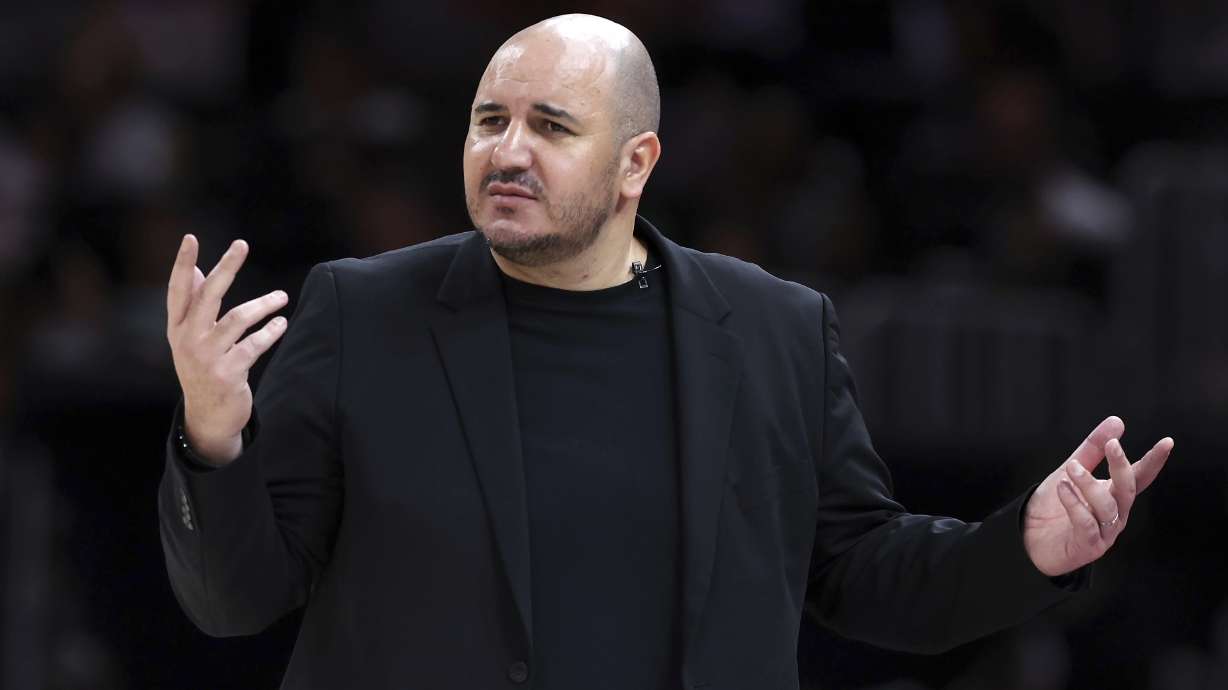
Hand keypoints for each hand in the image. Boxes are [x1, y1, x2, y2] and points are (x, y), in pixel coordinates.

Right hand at [166, 235, 288, 464]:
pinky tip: (281, 323)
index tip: (190, 238)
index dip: (183, 264)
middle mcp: (188, 339)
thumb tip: (202, 270)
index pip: (178, 290)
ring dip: (263, 304)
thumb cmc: (203, 368)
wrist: (207, 417)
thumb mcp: (192, 338)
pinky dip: (270, 332)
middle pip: (208, 295)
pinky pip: (253, 345)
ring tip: (282, 297)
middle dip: (226, 267)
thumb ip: (196, 306)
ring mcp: (206, 357)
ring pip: (238, 319)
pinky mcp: (227, 373)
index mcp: (177, 327)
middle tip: (241, 244)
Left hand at [1023, 416, 1172, 576]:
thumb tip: (1117, 422)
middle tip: (1112, 445)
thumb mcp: (1069, 472)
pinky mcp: (1087, 546)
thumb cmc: (1053, 507)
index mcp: (1114, 496)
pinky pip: (1086, 524)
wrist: (1029, 539)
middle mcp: (1115, 514)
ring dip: (1089, 484)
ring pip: (1107, 506)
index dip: (1153, 461)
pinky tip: (1063, 488)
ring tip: (1071, 468)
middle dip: (1122, 466)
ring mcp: (1104, 532)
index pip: (1139, 477)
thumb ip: (1091, 450)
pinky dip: (1075, 505)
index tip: (1167, 442)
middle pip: (1127, 490)